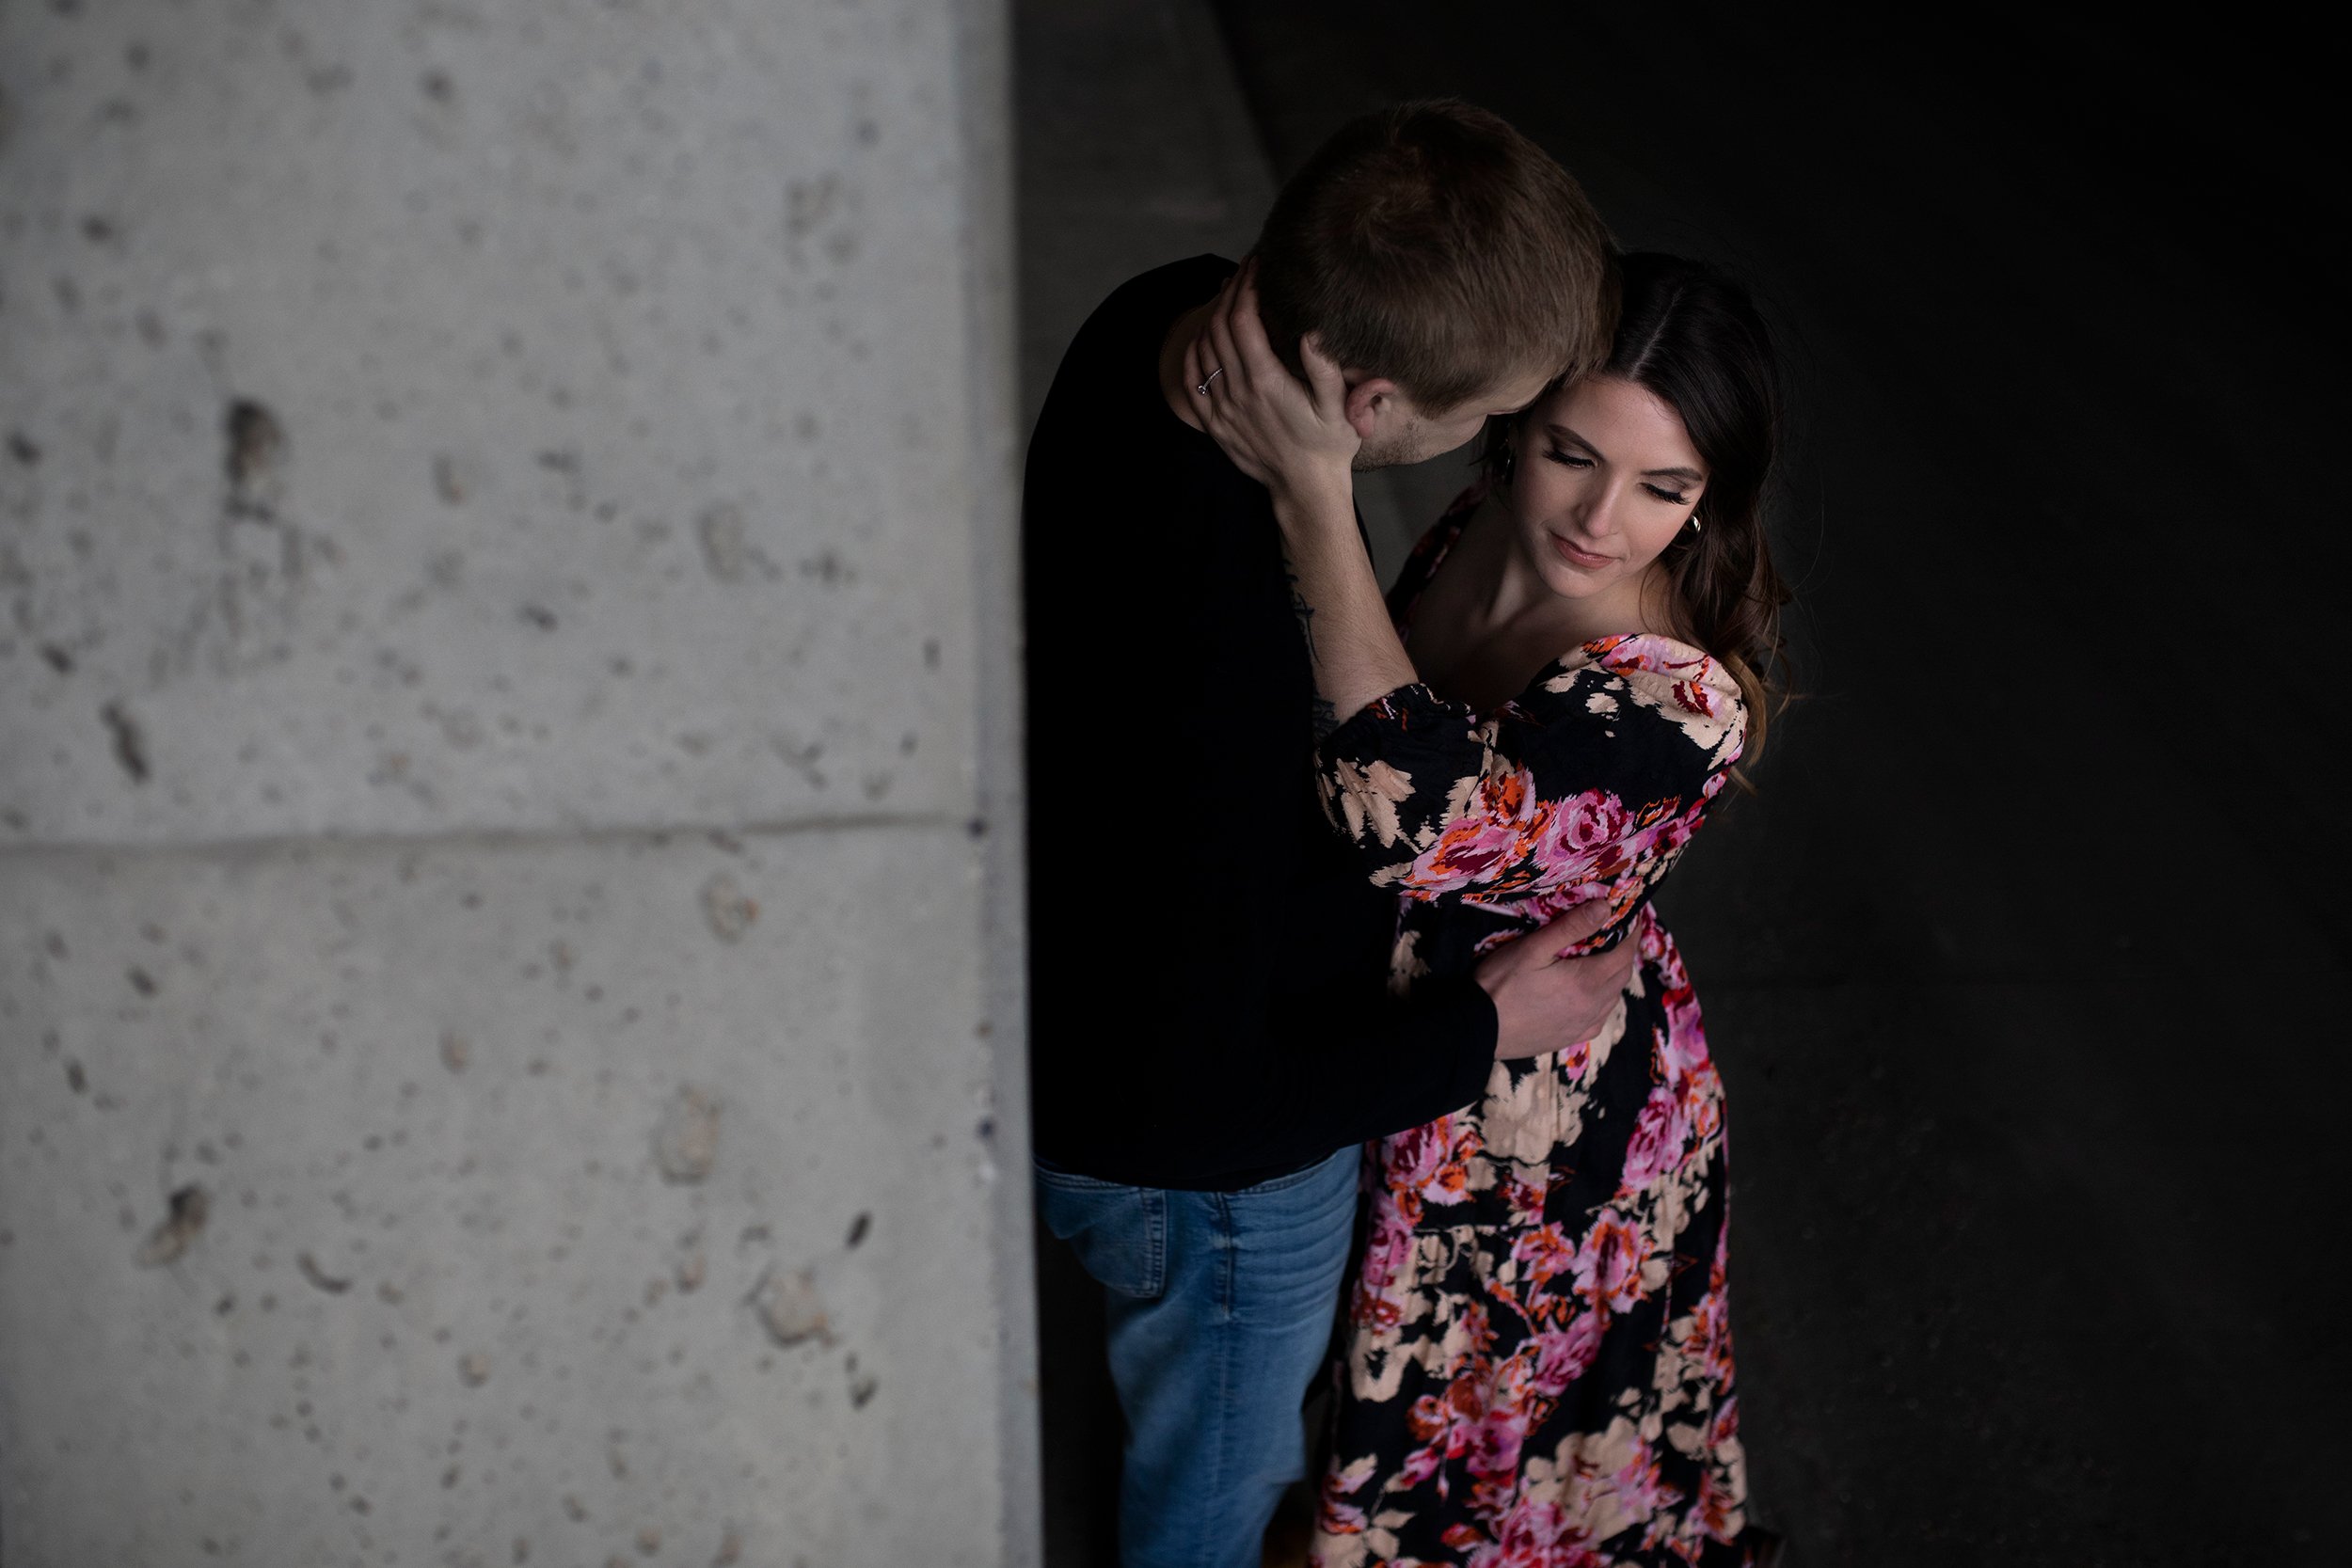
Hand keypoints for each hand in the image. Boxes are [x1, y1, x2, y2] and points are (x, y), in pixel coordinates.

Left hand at [1184, 261, 1359, 505]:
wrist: (1305, 489)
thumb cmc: (1329, 446)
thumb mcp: (1339, 408)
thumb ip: (1325, 369)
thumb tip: (1312, 332)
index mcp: (1266, 383)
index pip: (1242, 321)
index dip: (1246, 287)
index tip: (1257, 265)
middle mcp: (1238, 393)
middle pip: (1219, 327)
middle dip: (1231, 291)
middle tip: (1246, 270)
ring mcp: (1222, 408)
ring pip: (1203, 347)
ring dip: (1213, 315)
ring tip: (1231, 295)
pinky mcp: (1214, 422)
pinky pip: (1193, 377)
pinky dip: (1196, 348)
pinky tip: (1209, 334)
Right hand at [1473, 900, 1640, 1060]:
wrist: (1477, 1029)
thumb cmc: (1502, 983)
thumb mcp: (1533, 948)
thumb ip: (1571, 927)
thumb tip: (1606, 907)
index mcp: (1588, 982)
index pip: (1624, 954)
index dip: (1632, 934)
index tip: (1633, 917)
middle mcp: (1593, 1007)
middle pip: (1622, 975)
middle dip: (1624, 953)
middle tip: (1618, 934)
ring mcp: (1583, 1025)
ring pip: (1613, 997)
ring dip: (1614, 977)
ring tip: (1604, 960)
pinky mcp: (1570, 1038)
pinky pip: (1599, 1017)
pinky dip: (1603, 1001)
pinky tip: (1591, 995)